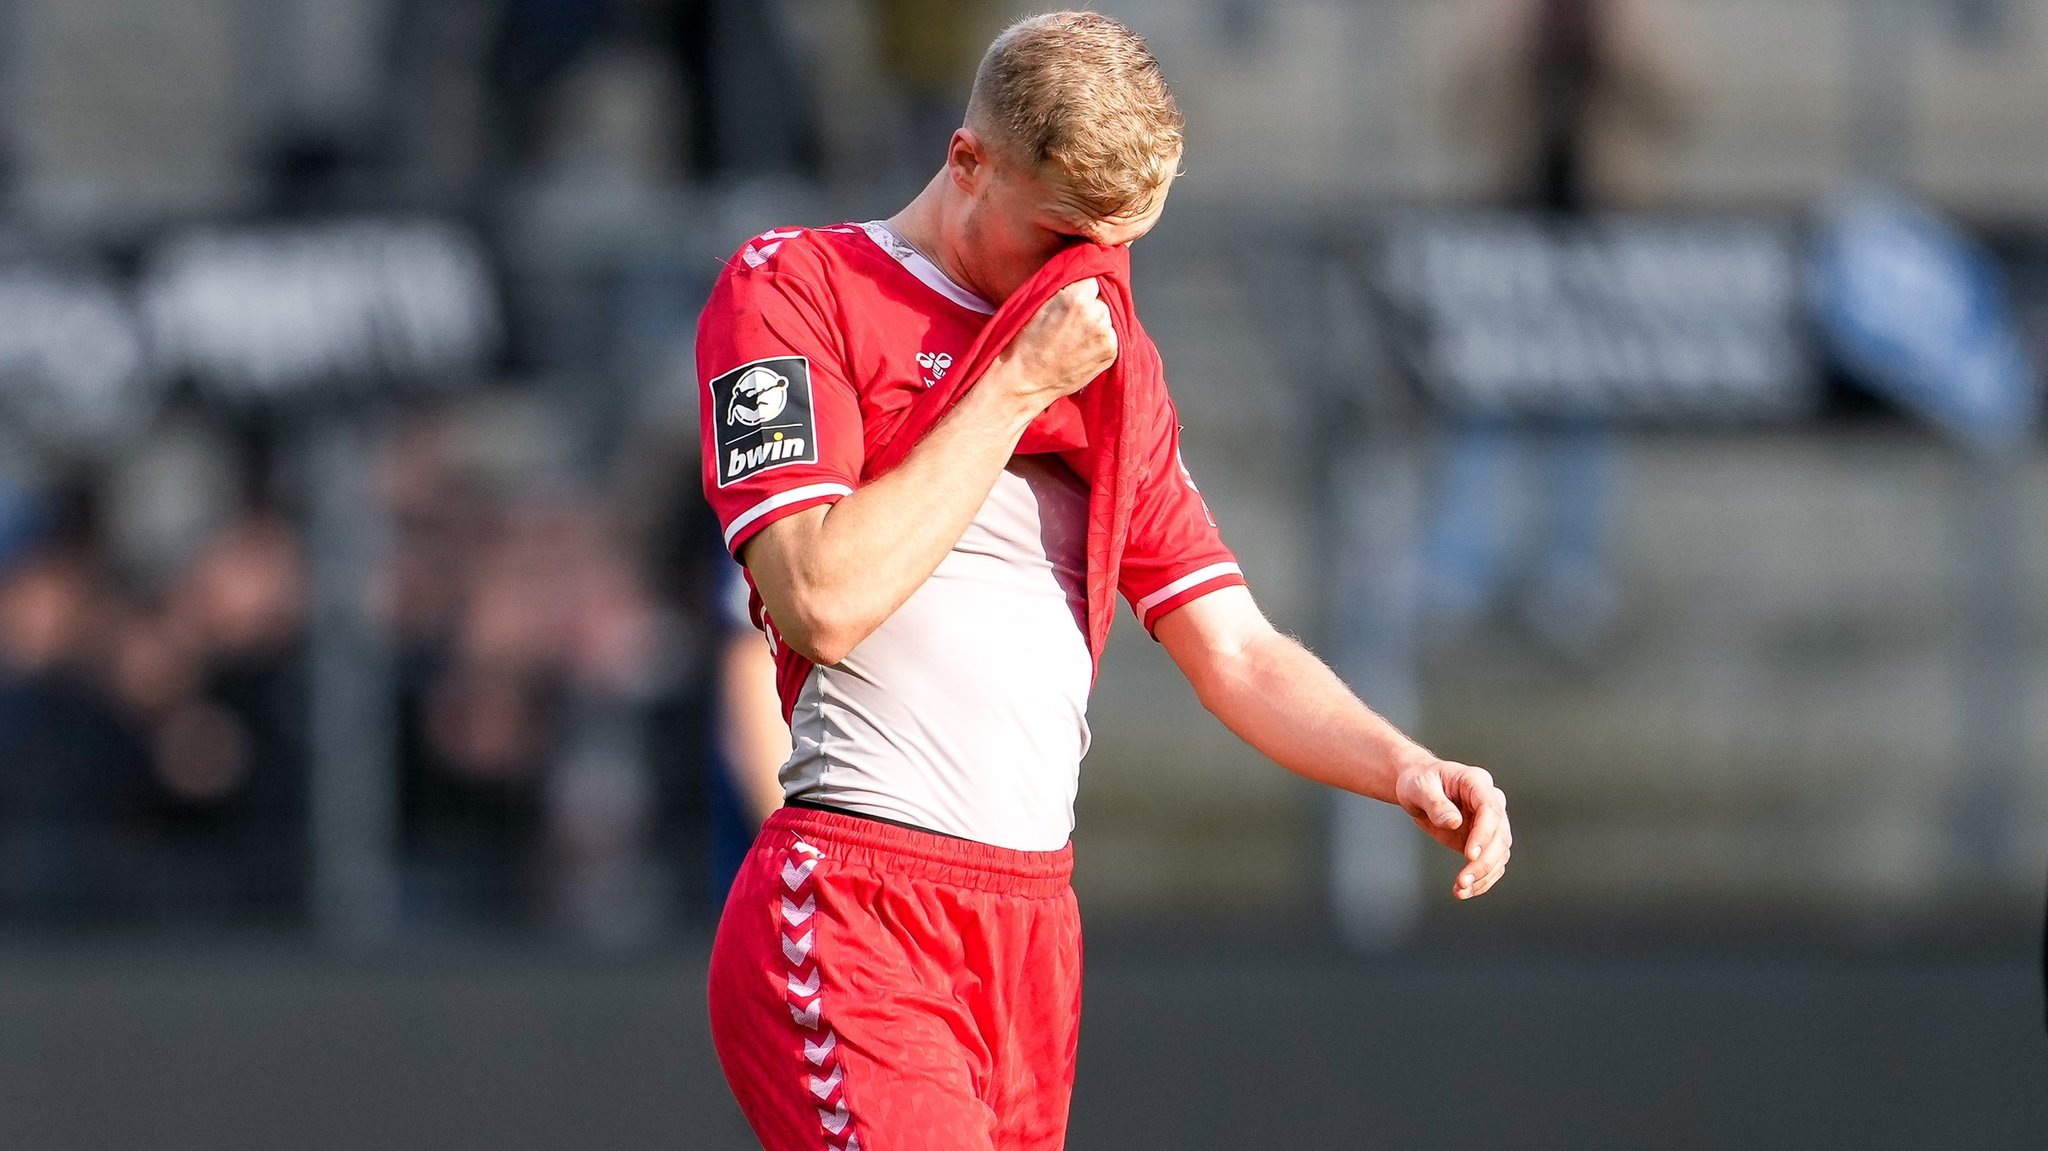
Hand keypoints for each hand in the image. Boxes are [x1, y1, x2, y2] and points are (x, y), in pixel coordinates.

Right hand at [989, 278, 1117, 414]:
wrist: (1023, 381)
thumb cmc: (1024, 343)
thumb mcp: (1038, 303)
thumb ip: (1064, 288)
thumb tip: (1082, 276)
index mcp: (1077, 299)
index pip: (1092, 278)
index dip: (1081, 287)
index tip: (1072, 296)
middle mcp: (1096, 315)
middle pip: (1102, 298)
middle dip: (1090, 305)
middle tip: (1070, 321)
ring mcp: (1106, 336)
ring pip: (1108, 317)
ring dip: (1097, 322)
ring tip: (1075, 337)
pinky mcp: (1111, 353)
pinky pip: (1111, 336)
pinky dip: (1100, 339)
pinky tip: (1081, 347)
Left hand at [1394, 759, 1510, 899]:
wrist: (1419, 789)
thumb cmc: (1419, 781)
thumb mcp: (1419, 787)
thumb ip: (1436, 804)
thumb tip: (1454, 823)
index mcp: (1477, 783)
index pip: (1490, 809)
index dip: (1484, 834)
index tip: (1470, 856)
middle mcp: (1491, 802)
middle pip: (1500, 836)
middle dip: (1484, 862)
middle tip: (1463, 881)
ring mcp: (1490, 823)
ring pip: (1500, 853)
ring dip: (1484, 875)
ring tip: (1461, 890)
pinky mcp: (1484, 841)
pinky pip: (1491, 863)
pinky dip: (1481, 880)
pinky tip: (1464, 891)